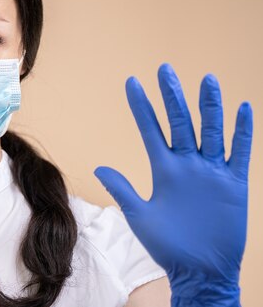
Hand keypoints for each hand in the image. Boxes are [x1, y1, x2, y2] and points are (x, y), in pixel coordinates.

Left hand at [94, 63, 252, 305]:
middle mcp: (187, 165)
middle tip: (165, 68)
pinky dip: (242, 132)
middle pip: (181, 122)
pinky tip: (242, 109)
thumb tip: (98, 167)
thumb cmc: (167, 246)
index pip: (151, 129)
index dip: (142, 106)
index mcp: (163, 169)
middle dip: (173, 96)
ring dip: (210, 106)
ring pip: (212, 131)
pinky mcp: (233, 185)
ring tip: (208, 79)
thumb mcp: (140, 216)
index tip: (132, 82)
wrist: (199, 271)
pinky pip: (239, 153)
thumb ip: (122, 190)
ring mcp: (211, 173)